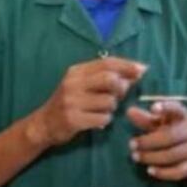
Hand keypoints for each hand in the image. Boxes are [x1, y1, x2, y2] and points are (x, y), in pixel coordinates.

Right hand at [31, 57, 145, 146]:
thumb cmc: (69, 102)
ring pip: (109, 101)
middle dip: (121, 88)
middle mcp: (73, 83)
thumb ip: (105, 77)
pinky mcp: (73, 119)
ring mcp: (72, 101)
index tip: (142, 69)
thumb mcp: (82, 84)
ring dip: (112, 108)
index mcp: (76, 71)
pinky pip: (103, 118)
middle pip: (110, 79)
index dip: (127, 65)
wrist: (44, 124)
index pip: (106, 63)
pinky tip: (96, 121)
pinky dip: (105, 120)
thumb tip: (137, 71)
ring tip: (102, 110)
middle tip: (119, 96)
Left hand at [126, 101, 186, 180]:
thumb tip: (129, 111)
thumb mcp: (159, 123)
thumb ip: (145, 118)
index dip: (166, 107)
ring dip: (152, 157)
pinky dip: (163, 172)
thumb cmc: (171, 131)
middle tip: (131, 144)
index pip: (177, 109)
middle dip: (149, 141)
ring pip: (173, 155)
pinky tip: (149, 170)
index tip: (152, 108)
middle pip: (171, 136)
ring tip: (135, 157)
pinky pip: (179, 171)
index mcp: (183, 115)